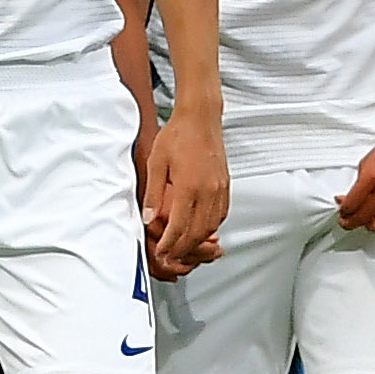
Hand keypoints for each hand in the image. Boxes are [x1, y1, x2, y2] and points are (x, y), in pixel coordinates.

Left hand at [144, 105, 226, 277]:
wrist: (200, 117)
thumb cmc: (178, 134)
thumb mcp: (156, 162)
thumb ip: (153, 193)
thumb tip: (148, 218)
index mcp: (189, 186)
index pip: (179, 228)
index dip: (169, 245)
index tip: (161, 252)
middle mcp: (208, 191)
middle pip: (197, 234)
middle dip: (183, 250)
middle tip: (171, 256)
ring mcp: (219, 189)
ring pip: (211, 227)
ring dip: (197, 242)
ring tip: (183, 247)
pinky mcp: (225, 186)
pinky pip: (221, 216)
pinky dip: (210, 227)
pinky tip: (200, 228)